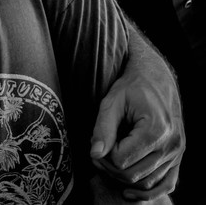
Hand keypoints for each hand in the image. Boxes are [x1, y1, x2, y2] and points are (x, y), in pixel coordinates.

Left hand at [90, 24, 182, 200]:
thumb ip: (102, 128)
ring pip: (146, 182)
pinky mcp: (177, 158)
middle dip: (109, 167)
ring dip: (123, 178)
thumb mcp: (112, 102)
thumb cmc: (131, 88)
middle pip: (132, 174)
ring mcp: (176, 154)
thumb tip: (95, 154)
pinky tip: (128, 191)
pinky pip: (166, 185)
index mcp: (155, 130)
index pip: (120, 159)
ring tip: (108, 159)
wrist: (156, 80)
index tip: (96, 139)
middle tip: (98, 151)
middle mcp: (170, 145)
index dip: (103, 153)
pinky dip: (147, 192)